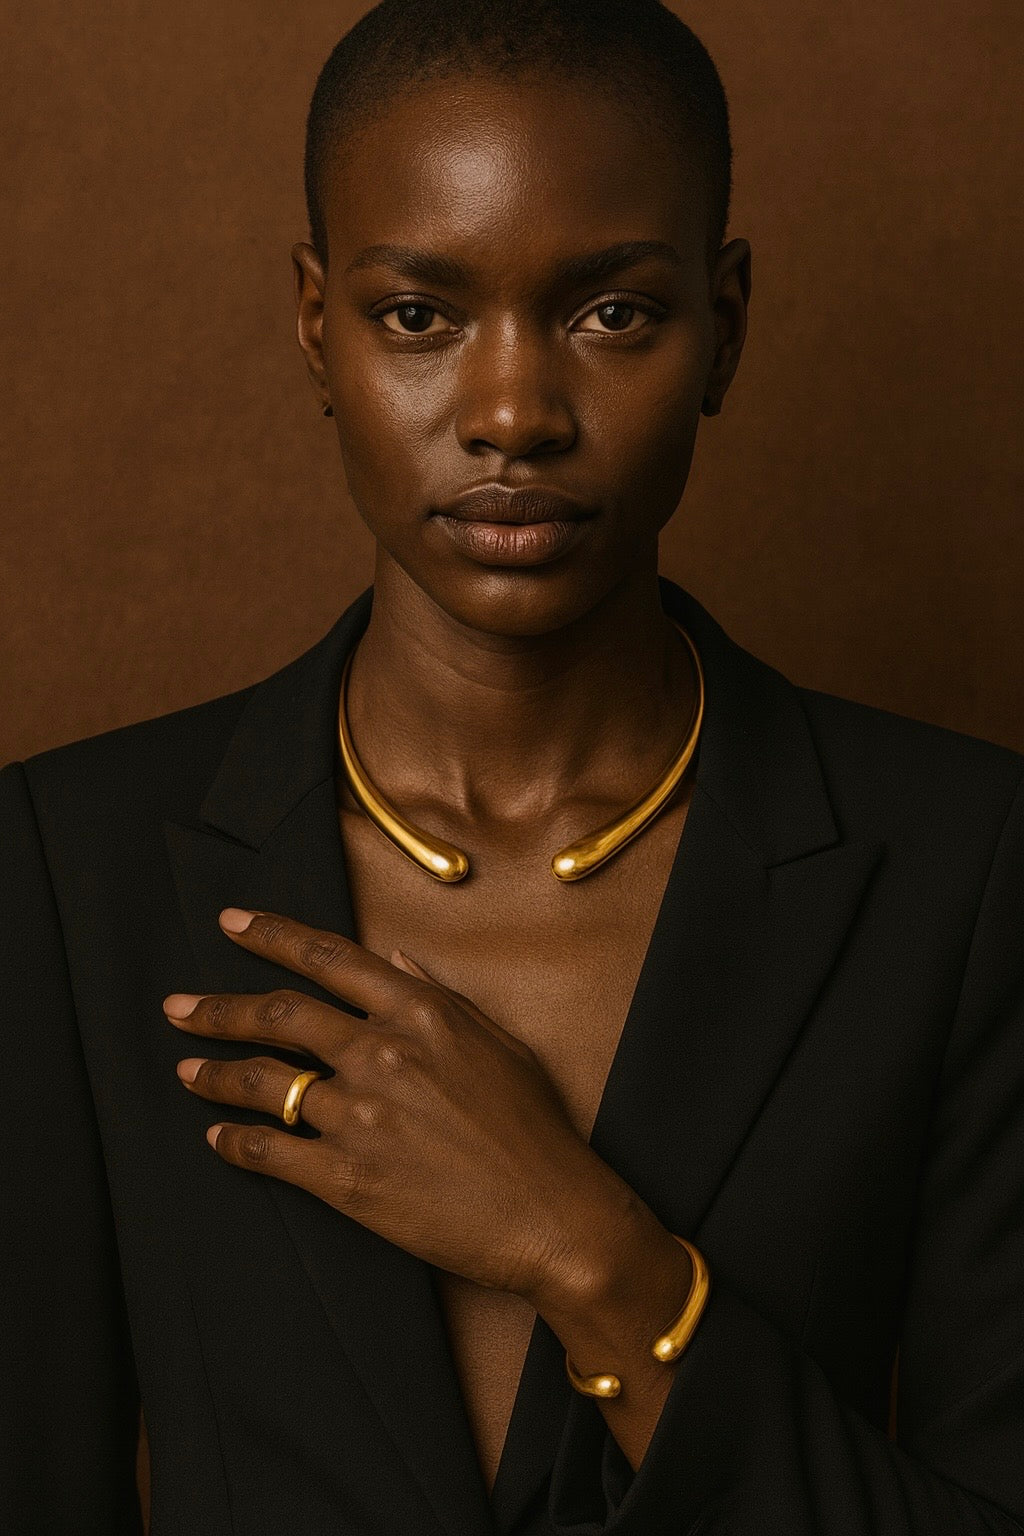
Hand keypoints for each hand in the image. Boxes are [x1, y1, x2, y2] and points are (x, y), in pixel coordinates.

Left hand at [164, 907, 629, 1302]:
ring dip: (214, 1073)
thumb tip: (393, 958)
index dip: (272, 935)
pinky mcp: (346, 1178)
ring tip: (184, 1070)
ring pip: (263, 1081)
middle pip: (280, 1014)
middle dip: (219, 1007)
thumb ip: (438, 995)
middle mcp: (381, 1053)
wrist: (553, 1214)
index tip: (231, 922)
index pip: (328, 957)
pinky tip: (216, 1136)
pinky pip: (269, 1151)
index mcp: (419, 1012)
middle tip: (178, 1007)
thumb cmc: (534, 1128)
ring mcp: (359, 1115)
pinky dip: (234, 1141)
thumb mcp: (497, 1042)